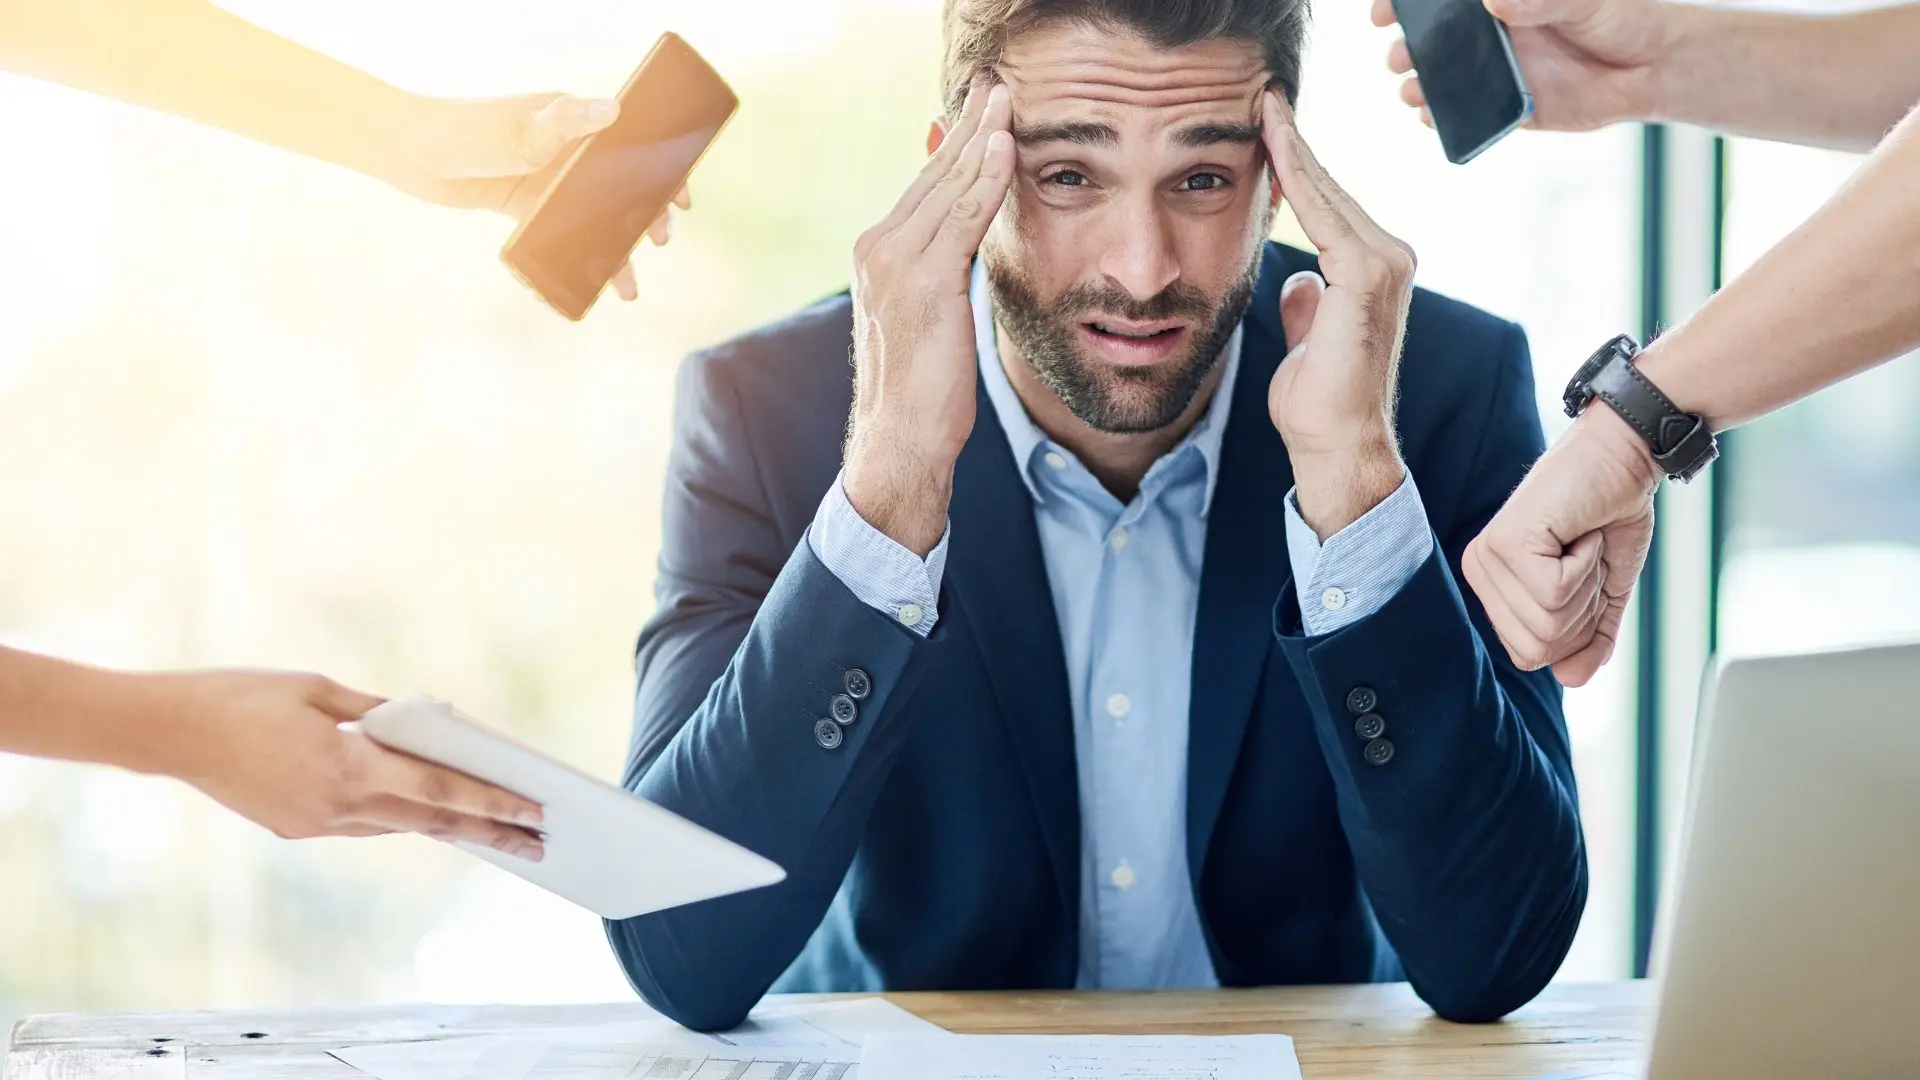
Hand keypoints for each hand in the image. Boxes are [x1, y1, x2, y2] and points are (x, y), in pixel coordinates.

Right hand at [156, 670, 545, 859]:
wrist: (166, 731)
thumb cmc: (242, 696)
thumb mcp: (318, 690)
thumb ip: (376, 712)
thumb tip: (426, 724)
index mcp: (347, 767)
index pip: (438, 792)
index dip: (491, 803)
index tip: (533, 811)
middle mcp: (336, 806)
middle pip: (430, 822)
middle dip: (489, 832)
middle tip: (540, 842)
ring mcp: (313, 824)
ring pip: (397, 825)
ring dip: (448, 828)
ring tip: (499, 831)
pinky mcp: (295, 828)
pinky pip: (362, 822)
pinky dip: (399, 815)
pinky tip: (429, 813)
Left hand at [387, 94, 692, 301]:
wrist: (413, 155)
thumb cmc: (468, 131)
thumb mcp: (523, 129)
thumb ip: (568, 122)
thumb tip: (614, 110)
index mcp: (577, 124)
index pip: (634, 145)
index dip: (663, 173)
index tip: (681, 201)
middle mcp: (568, 151)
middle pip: (621, 189)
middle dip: (642, 222)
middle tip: (653, 245)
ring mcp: (549, 180)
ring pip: (593, 220)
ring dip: (611, 253)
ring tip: (625, 289)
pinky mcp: (527, 206)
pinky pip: (559, 237)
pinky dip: (568, 261)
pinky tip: (570, 285)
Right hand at [842, 81, 1014, 554]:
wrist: (900, 438)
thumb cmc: (922, 388)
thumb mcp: (931, 315)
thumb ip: (942, 266)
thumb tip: (965, 232)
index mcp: (875, 252)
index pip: (924, 184)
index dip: (955, 146)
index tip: (981, 110)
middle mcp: (876, 248)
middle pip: (933, 174)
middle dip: (967, 128)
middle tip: (997, 86)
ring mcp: (894, 262)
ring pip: (948, 189)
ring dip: (981, 141)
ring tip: (1007, 102)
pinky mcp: (922, 281)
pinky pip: (962, 219)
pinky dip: (987, 181)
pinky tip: (1006, 150)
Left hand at [1261, 93, 1413, 538]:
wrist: (1336, 444)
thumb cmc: (1318, 404)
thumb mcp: (1307, 339)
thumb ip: (1308, 305)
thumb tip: (1299, 281)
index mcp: (1373, 271)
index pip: (1328, 207)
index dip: (1297, 168)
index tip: (1267, 129)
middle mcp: (1390, 259)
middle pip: (1332, 191)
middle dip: (1295, 145)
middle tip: (1264, 99)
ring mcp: (1386, 264)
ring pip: (1329, 195)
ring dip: (1295, 151)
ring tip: (1265, 109)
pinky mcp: (1369, 275)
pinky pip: (1325, 215)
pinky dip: (1300, 180)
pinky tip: (1275, 148)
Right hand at [1373, 0, 1674, 132]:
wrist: (1651, 69)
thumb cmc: (1620, 18)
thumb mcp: (1582, 1)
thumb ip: (1540, 1)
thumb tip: (1494, 1)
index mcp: (1500, 4)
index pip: (1443, 1)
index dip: (1405, 3)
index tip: (1386, 11)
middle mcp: (1492, 35)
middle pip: (1430, 38)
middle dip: (1405, 46)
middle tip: (1401, 55)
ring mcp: (1496, 72)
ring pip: (1440, 78)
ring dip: (1416, 84)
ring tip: (1413, 87)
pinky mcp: (1507, 109)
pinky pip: (1465, 115)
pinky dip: (1442, 117)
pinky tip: (1432, 115)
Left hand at [1463, 404, 1660, 685]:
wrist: (1624, 456)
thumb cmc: (1610, 512)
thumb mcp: (1604, 589)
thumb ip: (1589, 636)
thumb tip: (1572, 680)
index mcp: (1493, 584)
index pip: (1532, 654)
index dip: (1577, 628)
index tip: (1587, 574)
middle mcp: (1480, 571)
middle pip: (1538, 648)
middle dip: (1584, 610)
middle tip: (1586, 555)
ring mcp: (1488, 558)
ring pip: (1547, 624)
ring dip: (1587, 585)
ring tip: (1582, 540)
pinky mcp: (1505, 543)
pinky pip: (1555, 594)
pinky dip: (1586, 565)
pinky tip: (1578, 531)